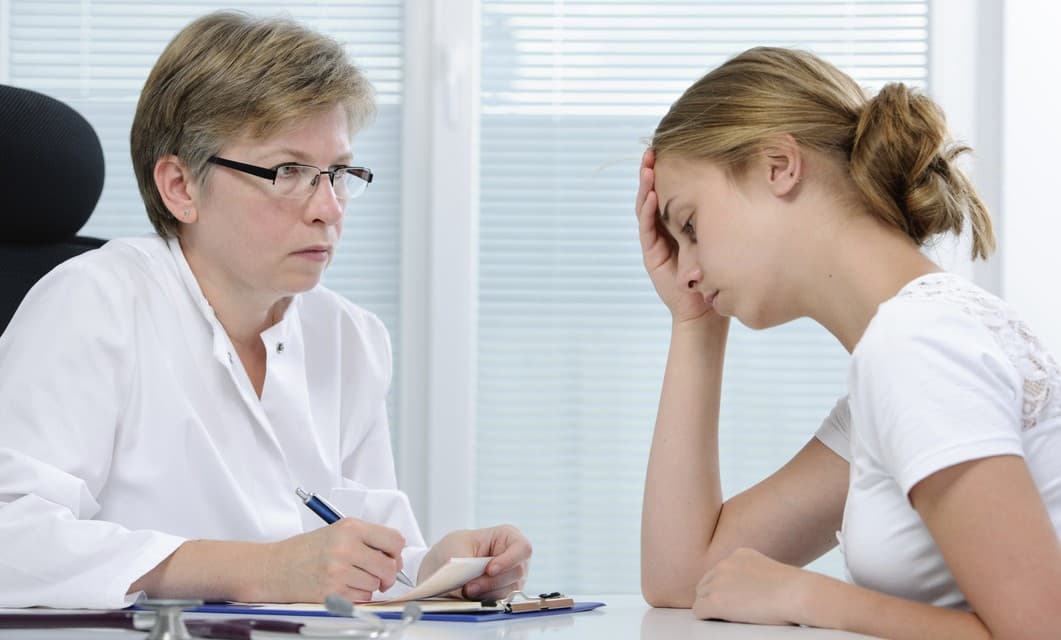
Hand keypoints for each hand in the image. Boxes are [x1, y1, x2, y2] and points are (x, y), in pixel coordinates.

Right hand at [264, 518, 405, 602]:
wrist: (274, 568)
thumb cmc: (305, 550)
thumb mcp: (337, 531)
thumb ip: (367, 539)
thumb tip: (396, 556)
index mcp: (350, 528)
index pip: (394, 540)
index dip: (397, 552)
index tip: (392, 557)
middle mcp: (346, 547)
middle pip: (389, 566)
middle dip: (388, 574)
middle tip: (380, 575)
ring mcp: (339, 571)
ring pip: (376, 585)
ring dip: (369, 585)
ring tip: (350, 577)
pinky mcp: (332, 592)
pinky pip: (362, 598)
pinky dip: (357, 596)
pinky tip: (342, 587)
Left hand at [418, 525, 531, 600]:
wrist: (444, 563)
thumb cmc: (455, 547)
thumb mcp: (457, 546)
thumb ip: (468, 562)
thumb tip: (472, 578)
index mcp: (508, 537)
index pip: (522, 548)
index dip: (509, 560)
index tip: (490, 569)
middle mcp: (515, 558)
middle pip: (516, 572)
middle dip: (491, 582)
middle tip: (470, 586)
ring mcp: (512, 577)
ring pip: (509, 590)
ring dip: (486, 593)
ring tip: (466, 590)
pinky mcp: (505, 593)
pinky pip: (501, 601)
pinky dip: (485, 600)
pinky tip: (472, 595)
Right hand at [636, 148, 710, 323]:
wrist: (705, 309)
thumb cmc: (718, 273)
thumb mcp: (721, 237)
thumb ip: (721, 217)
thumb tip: (741, 185)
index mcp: (681, 220)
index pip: (673, 190)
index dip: (670, 169)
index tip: (673, 147)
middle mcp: (666, 226)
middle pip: (656, 192)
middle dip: (653, 170)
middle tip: (653, 149)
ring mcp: (657, 239)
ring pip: (647, 206)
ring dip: (646, 186)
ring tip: (647, 166)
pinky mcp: (652, 253)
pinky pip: (647, 227)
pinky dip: (648, 209)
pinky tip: (651, 194)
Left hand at [693, 547, 803, 625]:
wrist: (797, 594)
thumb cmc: (794, 590)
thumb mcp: (770, 572)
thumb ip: (753, 575)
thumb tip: (749, 592)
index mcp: (740, 554)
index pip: (720, 571)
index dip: (724, 588)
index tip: (734, 598)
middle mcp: (725, 564)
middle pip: (706, 582)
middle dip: (713, 595)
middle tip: (729, 610)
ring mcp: (718, 581)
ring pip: (701, 596)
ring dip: (711, 606)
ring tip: (728, 616)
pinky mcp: (716, 601)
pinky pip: (699, 610)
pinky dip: (708, 617)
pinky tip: (721, 620)